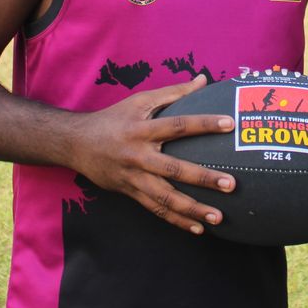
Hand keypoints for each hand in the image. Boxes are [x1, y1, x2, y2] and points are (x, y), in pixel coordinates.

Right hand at [67, 75, 236, 234]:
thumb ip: (174, 92)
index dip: (204, 123)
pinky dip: (177, 220)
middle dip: (203, 178)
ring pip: (165, 198)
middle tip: (230, 184)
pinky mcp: (130, 193)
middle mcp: (138, 156)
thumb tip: (203, 79)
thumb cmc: (113, 118)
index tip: (229, 124)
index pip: (178, 125)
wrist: (76, 144)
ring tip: (218, 217)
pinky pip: (156, 210)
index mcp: (141, 129)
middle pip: (174, 170)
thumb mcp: (140, 100)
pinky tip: (198, 228)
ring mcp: (134, 178)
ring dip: (192, 209)